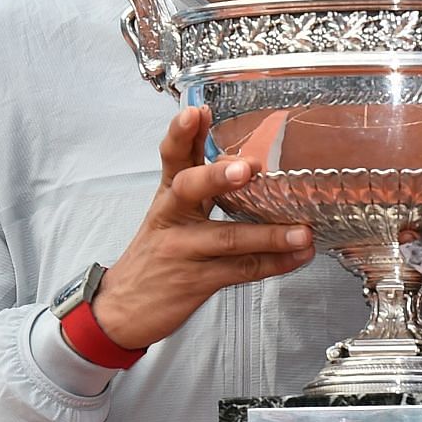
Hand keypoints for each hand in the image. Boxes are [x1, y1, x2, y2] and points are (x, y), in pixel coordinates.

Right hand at [92, 105, 313, 349]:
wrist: (121, 310)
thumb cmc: (154, 257)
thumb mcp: (168, 216)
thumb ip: (200, 188)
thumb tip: (243, 159)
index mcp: (166, 197)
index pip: (172, 157)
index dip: (182, 133)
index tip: (198, 112)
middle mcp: (171, 219)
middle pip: (188, 188)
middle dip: (217, 176)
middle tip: (247, 167)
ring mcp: (181, 251)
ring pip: (225, 237)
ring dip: (268, 234)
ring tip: (301, 231)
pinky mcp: (194, 282)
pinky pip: (239, 271)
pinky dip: (273, 264)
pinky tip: (297, 257)